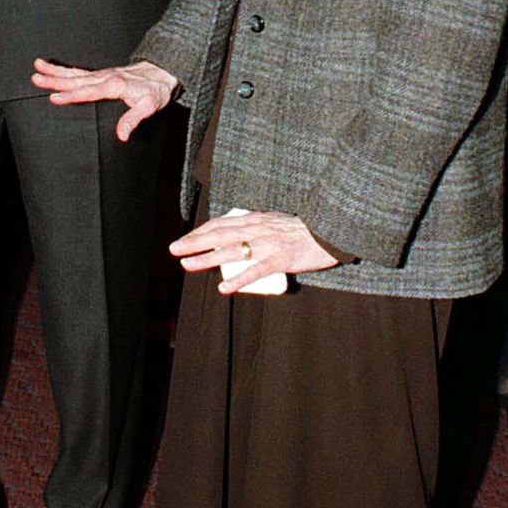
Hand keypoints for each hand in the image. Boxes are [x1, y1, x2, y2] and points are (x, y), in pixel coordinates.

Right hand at [31, 57, 178, 141]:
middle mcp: (105, 77)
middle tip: (36, 78)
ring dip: (55, 71)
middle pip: (76, 80)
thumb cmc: (154, 91)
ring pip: (74, 73)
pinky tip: (52, 69)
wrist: (160, 73)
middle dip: (55, 79)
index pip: (88, 91)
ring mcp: (101, 75)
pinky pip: (79, 71)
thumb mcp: (149, 107)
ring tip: (37, 67)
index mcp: (114, 85)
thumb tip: (122, 135)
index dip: (71, 95)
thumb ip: (133, 120)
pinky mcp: (100, 74)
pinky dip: (64, 70)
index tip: (54, 97)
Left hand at [170, 210, 337, 292]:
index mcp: (258, 218)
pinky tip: (223, 288)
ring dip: (207, 258)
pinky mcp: (281, 259)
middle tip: (174, 249)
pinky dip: (238, 280)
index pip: (223, 223)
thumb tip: (242, 237)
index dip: (201, 231)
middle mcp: (259, 228)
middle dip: (194, 242)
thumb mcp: (278, 222)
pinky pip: (255, 270)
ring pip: (231, 251)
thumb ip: (261, 227)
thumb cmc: (307, 230)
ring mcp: (269, 244)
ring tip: (187, 265)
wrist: (333, 231)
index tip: (185, 239)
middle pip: (220, 234)